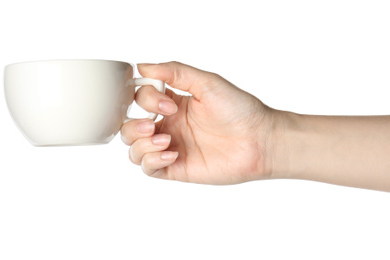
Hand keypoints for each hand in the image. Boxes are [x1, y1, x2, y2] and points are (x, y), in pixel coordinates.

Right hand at [120, 62, 277, 183]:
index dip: (146, 100)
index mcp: (174, 103)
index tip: (168, 104)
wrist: (260, 140)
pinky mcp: (177, 168)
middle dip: (133, 125)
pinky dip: (151, 160)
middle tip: (152, 124)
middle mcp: (170, 125)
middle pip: (129, 126)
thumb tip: (142, 66)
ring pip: (134, 149)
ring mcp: (172, 147)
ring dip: (140, 143)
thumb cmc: (240, 110)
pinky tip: (171, 154)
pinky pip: (148, 169)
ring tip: (165, 140)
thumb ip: (175, 72)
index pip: (140, 98)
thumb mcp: (207, 83)